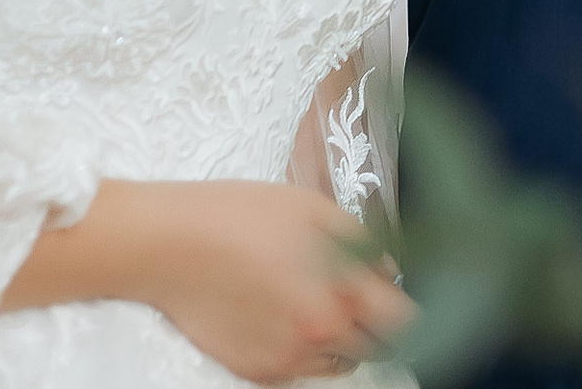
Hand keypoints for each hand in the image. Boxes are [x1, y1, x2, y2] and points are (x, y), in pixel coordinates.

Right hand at [14, 180, 412, 382]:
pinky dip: (303, 350)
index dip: (413, 310)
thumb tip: (388, 270)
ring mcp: (285, 360)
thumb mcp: (314, 210)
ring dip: (342, 341)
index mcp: (341, 294)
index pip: (404, 324)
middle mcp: (319, 337)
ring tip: (318, 302)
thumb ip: (362, 243)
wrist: (168, 245)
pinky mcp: (254, 371)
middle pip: (375, 349)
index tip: (406, 297)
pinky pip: (299, 370)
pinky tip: (284, 315)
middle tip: (363, 297)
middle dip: (377, 325)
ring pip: (337, 364)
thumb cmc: (242, 215)